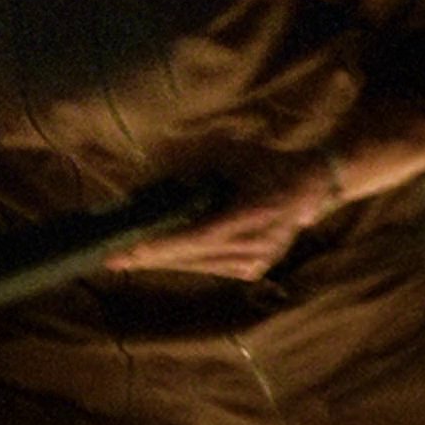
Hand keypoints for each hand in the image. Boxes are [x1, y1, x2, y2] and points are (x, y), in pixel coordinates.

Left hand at [103, 150, 341, 280]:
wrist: (311, 189)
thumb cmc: (269, 164)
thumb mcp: (234, 154)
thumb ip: (197, 167)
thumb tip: (156, 185)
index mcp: (253, 214)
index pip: (200, 236)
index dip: (164, 246)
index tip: (132, 251)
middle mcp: (255, 246)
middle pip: (193, 257)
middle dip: (150, 258)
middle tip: (113, 260)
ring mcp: (256, 262)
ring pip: (198, 266)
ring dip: (163, 260)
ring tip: (128, 259)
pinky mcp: (253, 271)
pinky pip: (209, 267)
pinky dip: (184, 260)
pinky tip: (158, 256)